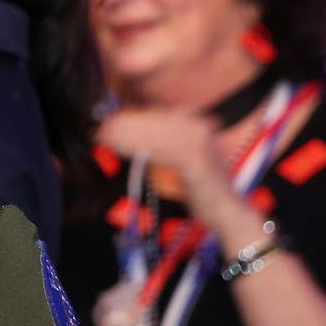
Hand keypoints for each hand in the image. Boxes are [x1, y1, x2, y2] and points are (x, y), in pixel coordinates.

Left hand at [96, 108, 235, 210]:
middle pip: (154, 120)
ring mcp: (200, 142)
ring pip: (154, 133)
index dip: (132, 116)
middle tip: (100, 127)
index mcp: (198, 124)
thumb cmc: (200, 188)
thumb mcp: (182, 160)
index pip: (159, 114)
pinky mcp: (195, 160)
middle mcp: (200, 128)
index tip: (110, 120)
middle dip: (125, 123)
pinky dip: (137, 147)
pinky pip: (159, 150)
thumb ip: (165, 144)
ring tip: (103, 136)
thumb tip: (135, 134)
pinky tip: (119, 147)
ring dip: (126, 134)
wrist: (225, 211)